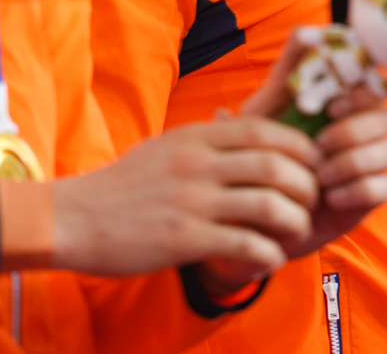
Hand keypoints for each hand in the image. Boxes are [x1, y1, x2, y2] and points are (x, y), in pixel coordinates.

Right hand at [48, 115, 322, 277]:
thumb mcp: (166, 145)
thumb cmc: (124, 185)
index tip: (311, 165)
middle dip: (307, 186)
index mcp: (195, 136)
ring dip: (295, 222)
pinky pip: (247, 245)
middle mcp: (197, 163)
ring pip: (270, 206)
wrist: (75, 218)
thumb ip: (205, 138)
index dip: (300, 147)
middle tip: (310, 202)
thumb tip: (239, 128)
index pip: (265, 130)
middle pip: (277, 166)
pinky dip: (270, 254)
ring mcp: (192, 201)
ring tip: (295, 232)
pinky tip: (270, 259)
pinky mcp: (184, 239)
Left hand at [197, 29, 386, 293]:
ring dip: (355, 161)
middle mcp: (359, 129)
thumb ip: (285, 72)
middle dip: (356, 130)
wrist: (251, 211)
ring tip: (320, 176)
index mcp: (340, 103)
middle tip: (322, 145)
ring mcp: (367, 163)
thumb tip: (305, 32)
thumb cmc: (258, 155)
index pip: (373, 82)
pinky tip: (330, 197)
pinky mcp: (369, 196)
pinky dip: (360, 189)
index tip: (332, 104)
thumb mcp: (263, 110)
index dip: (362, 90)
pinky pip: (386, 186)